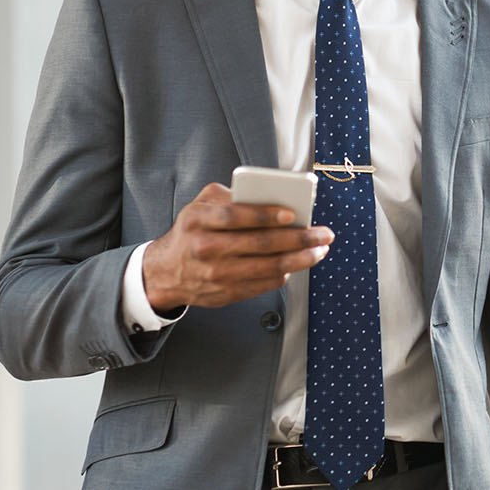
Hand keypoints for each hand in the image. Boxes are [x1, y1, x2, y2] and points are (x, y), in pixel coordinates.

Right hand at [142, 182, 332, 309]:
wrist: (166, 272)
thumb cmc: (191, 231)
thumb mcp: (199, 205)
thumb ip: (229, 196)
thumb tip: (268, 197)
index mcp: (198, 220)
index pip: (236, 216)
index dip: (266, 215)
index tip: (292, 214)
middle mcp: (206, 248)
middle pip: (260, 244)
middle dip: (299, 238)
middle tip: (323, 234)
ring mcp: (216, 274)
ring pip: (267, 267)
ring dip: (300, 260)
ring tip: (319, 250)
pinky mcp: (225, 293)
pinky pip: (262, 284)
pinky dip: (284, 274)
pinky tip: (297, 265)